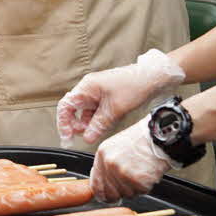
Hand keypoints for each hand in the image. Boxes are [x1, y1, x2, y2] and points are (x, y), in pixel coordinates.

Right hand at [56, 49, 184, 145]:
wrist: (152, 78)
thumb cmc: (133, 86)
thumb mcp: (115, 110)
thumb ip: (98, 125)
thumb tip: (87, 138)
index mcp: (86, 87)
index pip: (66, 106)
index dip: (63, 122)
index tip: (67, 136)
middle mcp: (88, 89)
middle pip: (73, 109)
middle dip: (75, 124)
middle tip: (81, 137)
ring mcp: (97, 92)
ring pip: (85, 111)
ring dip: (87, 124)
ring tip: (93, 133)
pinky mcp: (105, 97)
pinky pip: (95, 111)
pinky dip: (96, 120)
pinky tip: (101, 127)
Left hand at [90, 117, 173, 201]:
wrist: (158, 138)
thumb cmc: (139, 141)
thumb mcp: (114, 147)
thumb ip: (105, 165)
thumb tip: (101, 183)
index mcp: (102, 155)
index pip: (95, 185)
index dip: (101, 194)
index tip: (105, 197)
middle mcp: (110, 165)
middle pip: (110, 193)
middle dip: (118, 193)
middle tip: (127, 186)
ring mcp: (124, 174)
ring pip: (126, 194)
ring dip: (133, 188)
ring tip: (139, 173)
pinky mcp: (139, 181)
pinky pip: (140, 193)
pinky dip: (145, 187)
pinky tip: (146, 174)